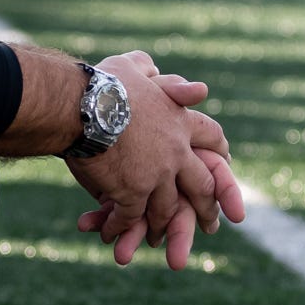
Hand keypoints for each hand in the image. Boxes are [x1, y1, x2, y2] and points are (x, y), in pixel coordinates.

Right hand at [67, 53, 239, 269]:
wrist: (81, 106)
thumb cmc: (101, 83)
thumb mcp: (130, 66)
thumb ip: (145, 68)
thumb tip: (152, 67)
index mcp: (179, 119)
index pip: (212, 137)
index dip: (219, 151)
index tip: (224, 162)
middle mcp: (175, 151)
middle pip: (202, 185)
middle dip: (207, 206)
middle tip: (211, 223)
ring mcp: (156, 175)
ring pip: (167, 208)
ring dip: (162, 225)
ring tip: (158, 237)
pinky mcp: (132, 192)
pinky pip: (131, 217)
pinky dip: (122, 227)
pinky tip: (113, 232)